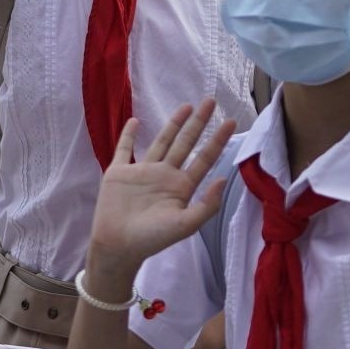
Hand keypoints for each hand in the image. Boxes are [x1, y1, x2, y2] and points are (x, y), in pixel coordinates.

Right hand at [88, 102, 229, 283]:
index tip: (232, 122)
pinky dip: (129, 136)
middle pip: (186, 143)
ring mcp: (142, 173)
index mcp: (181, 187)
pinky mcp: (119, 173)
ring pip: (161, 142)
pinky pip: (124, 149)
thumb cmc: (152, 239)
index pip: (204, 158)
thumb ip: (206, 205)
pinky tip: (135, 122)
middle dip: (199, 123)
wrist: (117, 247)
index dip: (218, 140)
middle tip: (211, 101)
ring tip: (186, 106)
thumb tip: (224, 179)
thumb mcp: (185, 225)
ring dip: (173, 124)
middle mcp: (165, 176)